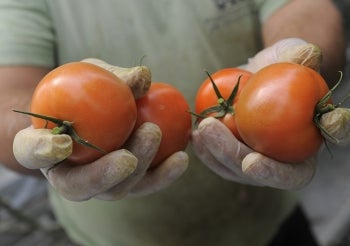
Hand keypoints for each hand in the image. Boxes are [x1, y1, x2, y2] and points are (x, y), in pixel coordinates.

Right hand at [13, 59, 187, 200]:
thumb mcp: (94, 75)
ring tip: (156, 137)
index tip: (61, 143)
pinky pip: (144, 184)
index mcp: (44, 145)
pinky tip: (182, 157)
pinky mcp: (127, 182)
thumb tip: (143, 76)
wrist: (98, 108)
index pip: (31, 153)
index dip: (41, 152)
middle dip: (104, 174)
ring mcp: (99, 182)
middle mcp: (69, 172)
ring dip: (139, 170)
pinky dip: (163, 174)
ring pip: (115, 191)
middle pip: (79, 186)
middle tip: (127, 156)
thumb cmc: (87, 89)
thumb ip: (112, 77)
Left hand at [192, 38, 349, 189]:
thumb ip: (299, 55)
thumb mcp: (290, 54)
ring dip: (221, 155)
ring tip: (203, 129)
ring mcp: (266, 166)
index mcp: (323, 128)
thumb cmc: (279, 67)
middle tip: (223, 137)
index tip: (322, 122)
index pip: (340, 131)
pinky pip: (223, 165)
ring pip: (245, 174)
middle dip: (249, 160)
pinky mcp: (239, 164)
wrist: (256, 79)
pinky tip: (195, 135)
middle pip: (282, 173)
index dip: (336, 130)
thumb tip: (308, 54)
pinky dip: (208, 153)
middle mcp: (297, 156)